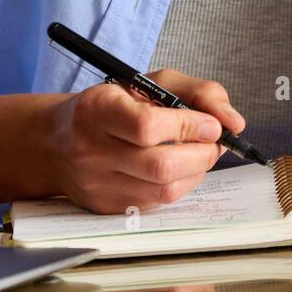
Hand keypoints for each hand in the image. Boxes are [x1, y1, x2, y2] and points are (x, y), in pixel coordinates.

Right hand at [47, 71, 246, 214]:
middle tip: (213, 142)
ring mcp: (97, 184)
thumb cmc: (113, 106)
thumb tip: (233, 121)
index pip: (147, 126)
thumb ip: (197, 92)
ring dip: (196, 172)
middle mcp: (91, 149)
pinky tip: (178, 169)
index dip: (189, 127)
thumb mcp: (150, 83)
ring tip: (198, 153)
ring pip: (164, 190)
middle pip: (160, 166)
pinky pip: (157, 203)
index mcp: (98, 109)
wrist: (58, 141)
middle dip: (202, 155)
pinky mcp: (106, 207)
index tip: (211, 124)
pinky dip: (180, 185)